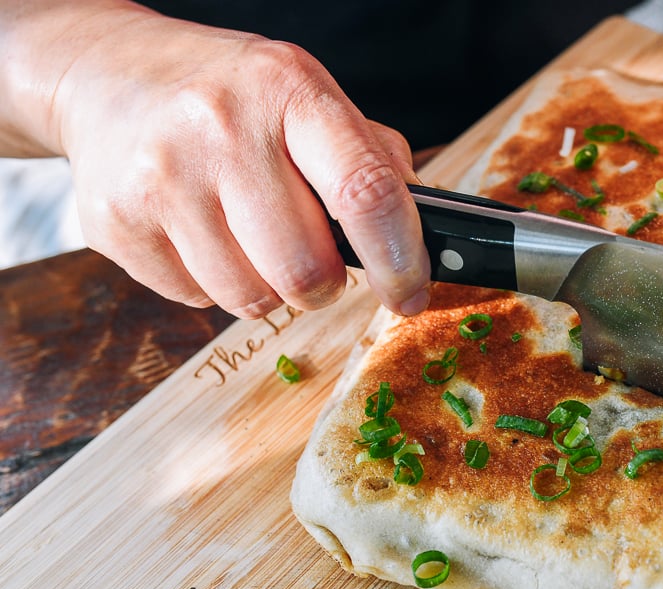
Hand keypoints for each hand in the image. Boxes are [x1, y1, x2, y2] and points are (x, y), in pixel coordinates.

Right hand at [4, 2, 428, 317]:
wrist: (105, 74)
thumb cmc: (229, 96)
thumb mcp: (307, 96)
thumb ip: (370, 159)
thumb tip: (417, 233)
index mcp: (290, 91)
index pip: (365, 192)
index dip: (399, 260)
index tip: (409, 294)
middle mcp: (223, 128)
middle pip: (306, 270)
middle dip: (323, 284)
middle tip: (312, 261)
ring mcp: (162, 176)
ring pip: (253, 299)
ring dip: (268, 288)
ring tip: (249, 239)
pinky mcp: (116, 222)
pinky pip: (196, 301)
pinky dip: (213, 285)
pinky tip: (201, 234)